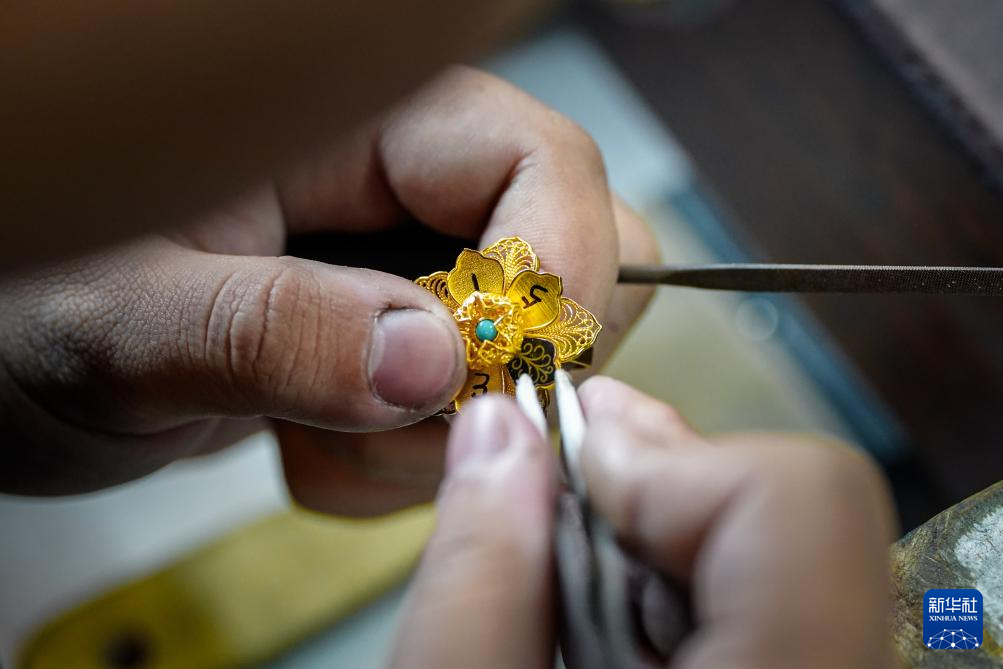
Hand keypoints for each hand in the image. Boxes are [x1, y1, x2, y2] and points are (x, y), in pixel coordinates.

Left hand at [0, 67, 656, 501]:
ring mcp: (415, 272)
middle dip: (500, 373)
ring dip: (437, 436)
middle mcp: (408, 189)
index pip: (540, 161)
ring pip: (529, 355)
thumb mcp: (123, 321)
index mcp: (358, 124)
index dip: (552, 271)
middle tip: (391, 421)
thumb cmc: (30, 309)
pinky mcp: (406, 346)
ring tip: (311, 438)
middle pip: (571, 258)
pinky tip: (312, 446)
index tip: (493, 379)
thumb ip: (269, 330)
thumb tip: (433, 363)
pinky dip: (405, 464)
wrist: (22, 368)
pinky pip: (475, 416)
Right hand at [390, 378, 896, 667]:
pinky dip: (668, 582)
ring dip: (643, 541)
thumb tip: (498, 435)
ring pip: (764, 542)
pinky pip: (764, 584)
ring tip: (567, 598)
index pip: (792, 494)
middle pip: (773, 502)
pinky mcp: (806, 660)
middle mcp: (839, 668)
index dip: (663, 459)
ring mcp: (834, 663)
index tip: (570, 471)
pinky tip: (606, 628)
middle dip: (638, 491)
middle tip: (545, 509)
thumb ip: (474, 581)